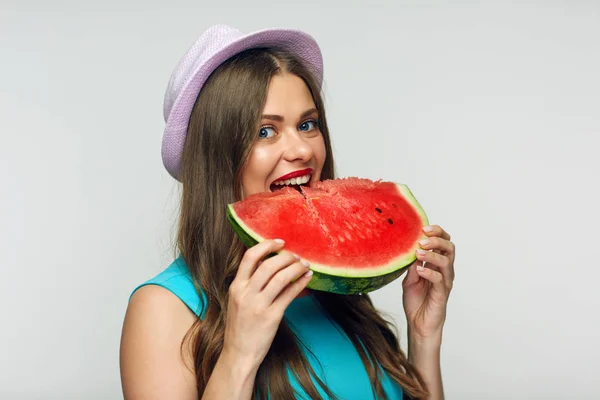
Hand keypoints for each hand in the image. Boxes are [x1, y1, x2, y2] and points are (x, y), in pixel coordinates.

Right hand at [223, 239, 311, 369]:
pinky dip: (301, 283)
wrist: (239, 354)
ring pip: (280, 277)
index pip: (249, 257)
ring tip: (304, 265)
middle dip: (286, 256)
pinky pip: (289, 294)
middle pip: (268, 265)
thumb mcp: (238, 301)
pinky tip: (307, 278)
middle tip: (296, 256)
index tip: (280, 242)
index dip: (266, 245)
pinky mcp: (271, 317)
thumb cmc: (240, 327)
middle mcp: (246, 294)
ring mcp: (258, 306)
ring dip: (295, 268)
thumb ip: (250, 283)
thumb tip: (271, 264)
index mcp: (236, 287)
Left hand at [402, 225, 454, 340]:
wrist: (418, 324)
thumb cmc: (416, 301)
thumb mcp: (408, 279)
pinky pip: (439, 279)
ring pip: (446, 261)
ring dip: (432, 254)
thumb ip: (411, 265)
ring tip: (418, 252)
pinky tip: (418, 270)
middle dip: (437, 239)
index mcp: (436, 264)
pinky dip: (429, 272)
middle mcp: (444, 270)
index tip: (424, 228)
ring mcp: (444, 281)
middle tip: (422, 239)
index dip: (437, 232)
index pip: (443, 242)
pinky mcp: (442, 293)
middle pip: (450, 247)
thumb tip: (409, 249)